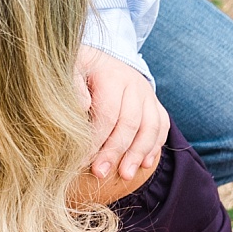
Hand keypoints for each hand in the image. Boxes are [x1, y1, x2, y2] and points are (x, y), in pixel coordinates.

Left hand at [76, 45, 168, 181]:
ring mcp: (147, 94)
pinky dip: (154, 146)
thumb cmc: (80, 69)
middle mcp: (134, 85)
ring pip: (151, 127)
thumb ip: (73, 85)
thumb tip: (81, 107)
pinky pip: (161, 126)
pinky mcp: (154, 104)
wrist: (101, 56)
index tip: (82, 160)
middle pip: (130, 122)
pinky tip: (144, 164)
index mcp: (112, 76)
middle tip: (101, 173)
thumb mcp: (70, 68)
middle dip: (115, 151)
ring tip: (125, 175)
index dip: (96, 139)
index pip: (108, 113)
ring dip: (138, 153)